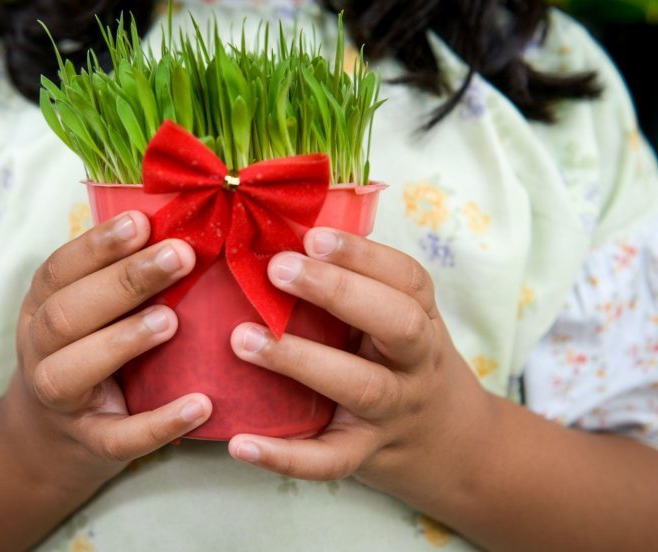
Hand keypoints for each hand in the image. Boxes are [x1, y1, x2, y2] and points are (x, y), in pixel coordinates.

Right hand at [2, 211, 211, 493]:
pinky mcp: (90, 443)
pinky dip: (159, 424)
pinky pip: (120, 438)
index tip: (142, 221)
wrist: (48, 438)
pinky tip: (201, 405)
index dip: (98, 245)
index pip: (60, 269)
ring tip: (171, 320)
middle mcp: (39, 349)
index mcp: (41, 306)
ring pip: (73, 371)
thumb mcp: (88, 309)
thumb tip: (184, 227)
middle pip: (67, 313)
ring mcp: (59, 400)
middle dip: (123, 281)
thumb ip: (119, 275)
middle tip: (180, 256)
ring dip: (122, 341)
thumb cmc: (85, 350)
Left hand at [227, 228, 491, 508]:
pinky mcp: (366, 455)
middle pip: (398, 326)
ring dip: (301, 361)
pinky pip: (330, 461)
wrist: (450, 443)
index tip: (313, 235)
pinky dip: (286, 456)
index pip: (405, 279)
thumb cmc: (404, 362)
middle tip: (277, 269)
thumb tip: (284, 231)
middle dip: (340, 293)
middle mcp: (416, 364)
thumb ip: (359, 284)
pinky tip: (241, 444)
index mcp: (422, 318)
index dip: (362, 255)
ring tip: (242, 339)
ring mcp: (394, 413)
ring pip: (363, 388)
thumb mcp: (400, 317)